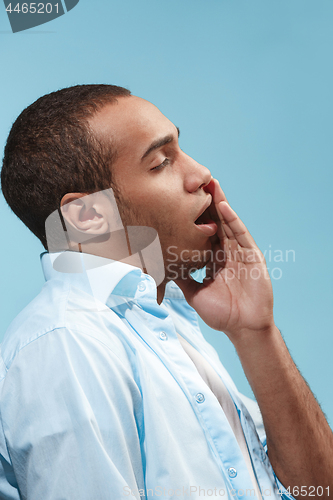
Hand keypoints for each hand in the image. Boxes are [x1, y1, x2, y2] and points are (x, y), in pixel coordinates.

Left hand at [175, 179, 274, 341]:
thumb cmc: (221, 313)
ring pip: (228, 223)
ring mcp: (240, 252)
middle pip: (215, 222)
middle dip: (206, 203)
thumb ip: (181, 278)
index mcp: (213, 259)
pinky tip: (223, 206)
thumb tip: (162, 267)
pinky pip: (241, 234)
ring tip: (211, 184)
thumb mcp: (194, 293)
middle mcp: (226, 252)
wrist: (243, 328)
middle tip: (196, 182)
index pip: (202, 233)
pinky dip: (233, 220)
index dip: (193, 217)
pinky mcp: (252, 255)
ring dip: (220, 203)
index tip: (181, 200)